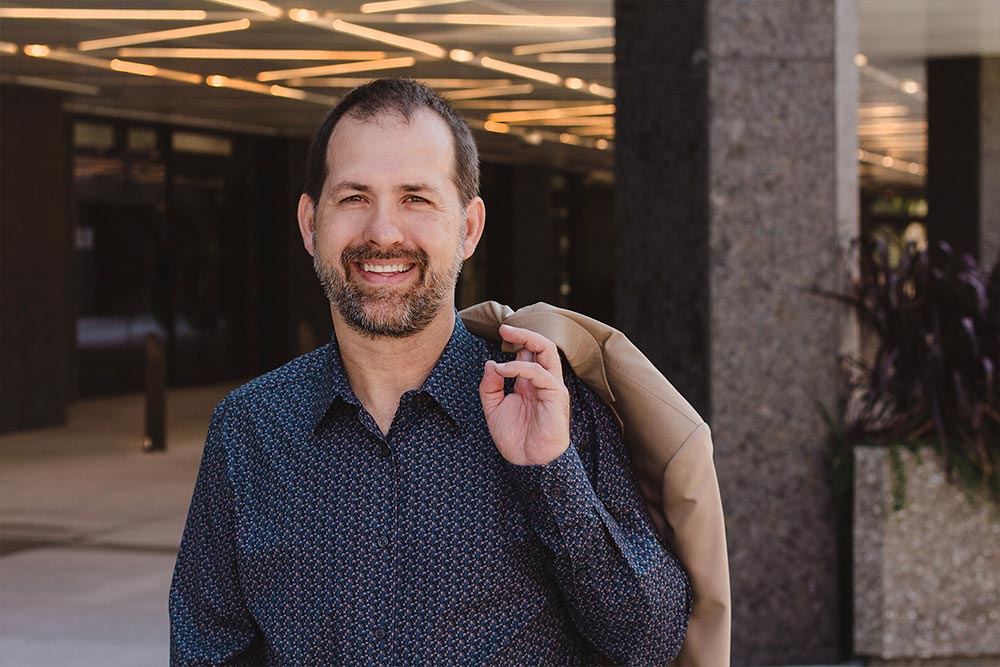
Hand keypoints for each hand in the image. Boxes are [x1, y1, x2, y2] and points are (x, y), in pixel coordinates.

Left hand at [479, 324, 570, 465]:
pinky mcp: (555, 395)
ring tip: (507, 335)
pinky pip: (540, 374)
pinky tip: (503, 370)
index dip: (516, 341)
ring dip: (527, 340)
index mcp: (529, 382)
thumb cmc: (515, 438)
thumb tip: (490, 363)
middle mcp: (542, 381)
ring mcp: (551, 386)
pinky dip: (520, 367)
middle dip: (524, 333)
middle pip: (542, 346)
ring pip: (547, 351)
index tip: (500, 333)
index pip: (528, 353)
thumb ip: (490, 386)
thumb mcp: (493, 409)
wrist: (528, 463)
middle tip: (504, 328)